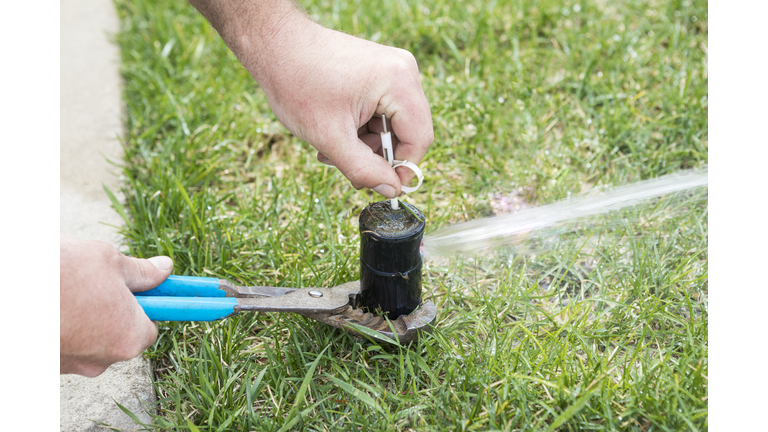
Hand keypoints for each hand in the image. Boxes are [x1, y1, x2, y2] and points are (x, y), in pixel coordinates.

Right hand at [60, 236, 172, 376]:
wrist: (7, 286)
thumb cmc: (63, 272)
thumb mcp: (111, 262)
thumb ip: (143, 272)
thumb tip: (165, 268)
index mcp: (129, 337)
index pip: (151, 328)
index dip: (147, 306)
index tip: (143, 292)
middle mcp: (103, 360)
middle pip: (120, 336)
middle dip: (113, 311)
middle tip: (98, 283)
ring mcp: (72, 366)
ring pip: (90, 339)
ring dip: (85, 317)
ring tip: (68, 290)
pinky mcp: (47, 364)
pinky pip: (64, 342)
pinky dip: (61, 325)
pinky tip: (51, 303)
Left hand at [188, 0, 433, 197]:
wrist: (275, 45)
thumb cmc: (297, 83)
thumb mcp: (330, 137)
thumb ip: (364, 169)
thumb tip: (392, 191)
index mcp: (399, 82)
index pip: (419, 138)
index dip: (403, 168)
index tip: (382, 187)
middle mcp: (403, 72)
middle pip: (407, 132)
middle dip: (376, 155)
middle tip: (346, 168)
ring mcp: (392, 69)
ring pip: (391, 125)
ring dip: (364, 144)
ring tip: (330, 149)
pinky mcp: (379, 72)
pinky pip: (382, 111)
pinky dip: (360, 128)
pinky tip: (334, 131)